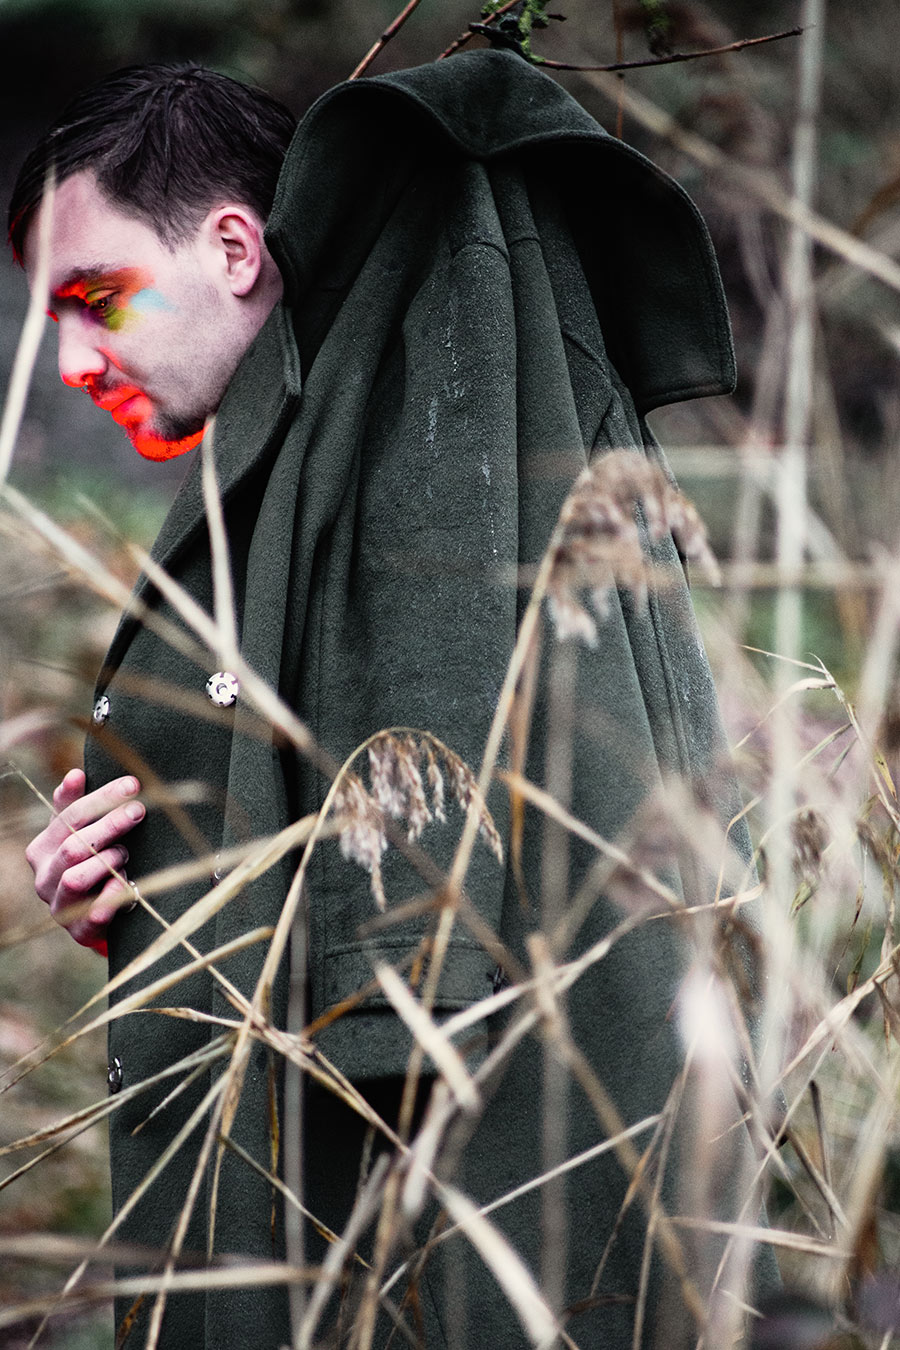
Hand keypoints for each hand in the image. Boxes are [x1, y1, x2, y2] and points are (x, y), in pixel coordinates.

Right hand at [26, 768, 144, 952]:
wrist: (96, 914)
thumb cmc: (92, 861)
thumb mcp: (82, 832)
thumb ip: (75, 805)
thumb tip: (75, 774)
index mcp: (43, 847)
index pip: (69, 815)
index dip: (102, 798)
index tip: (133, 784)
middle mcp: (44, 876)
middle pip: (74, 845)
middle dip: (109, 826)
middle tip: (138, 811)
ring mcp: (59, 905)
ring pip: (75, 878)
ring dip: (107, 862)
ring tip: (127, 855)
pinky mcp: (78, 930)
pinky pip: (93, 915)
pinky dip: (111, 898)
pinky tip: (127, 885)